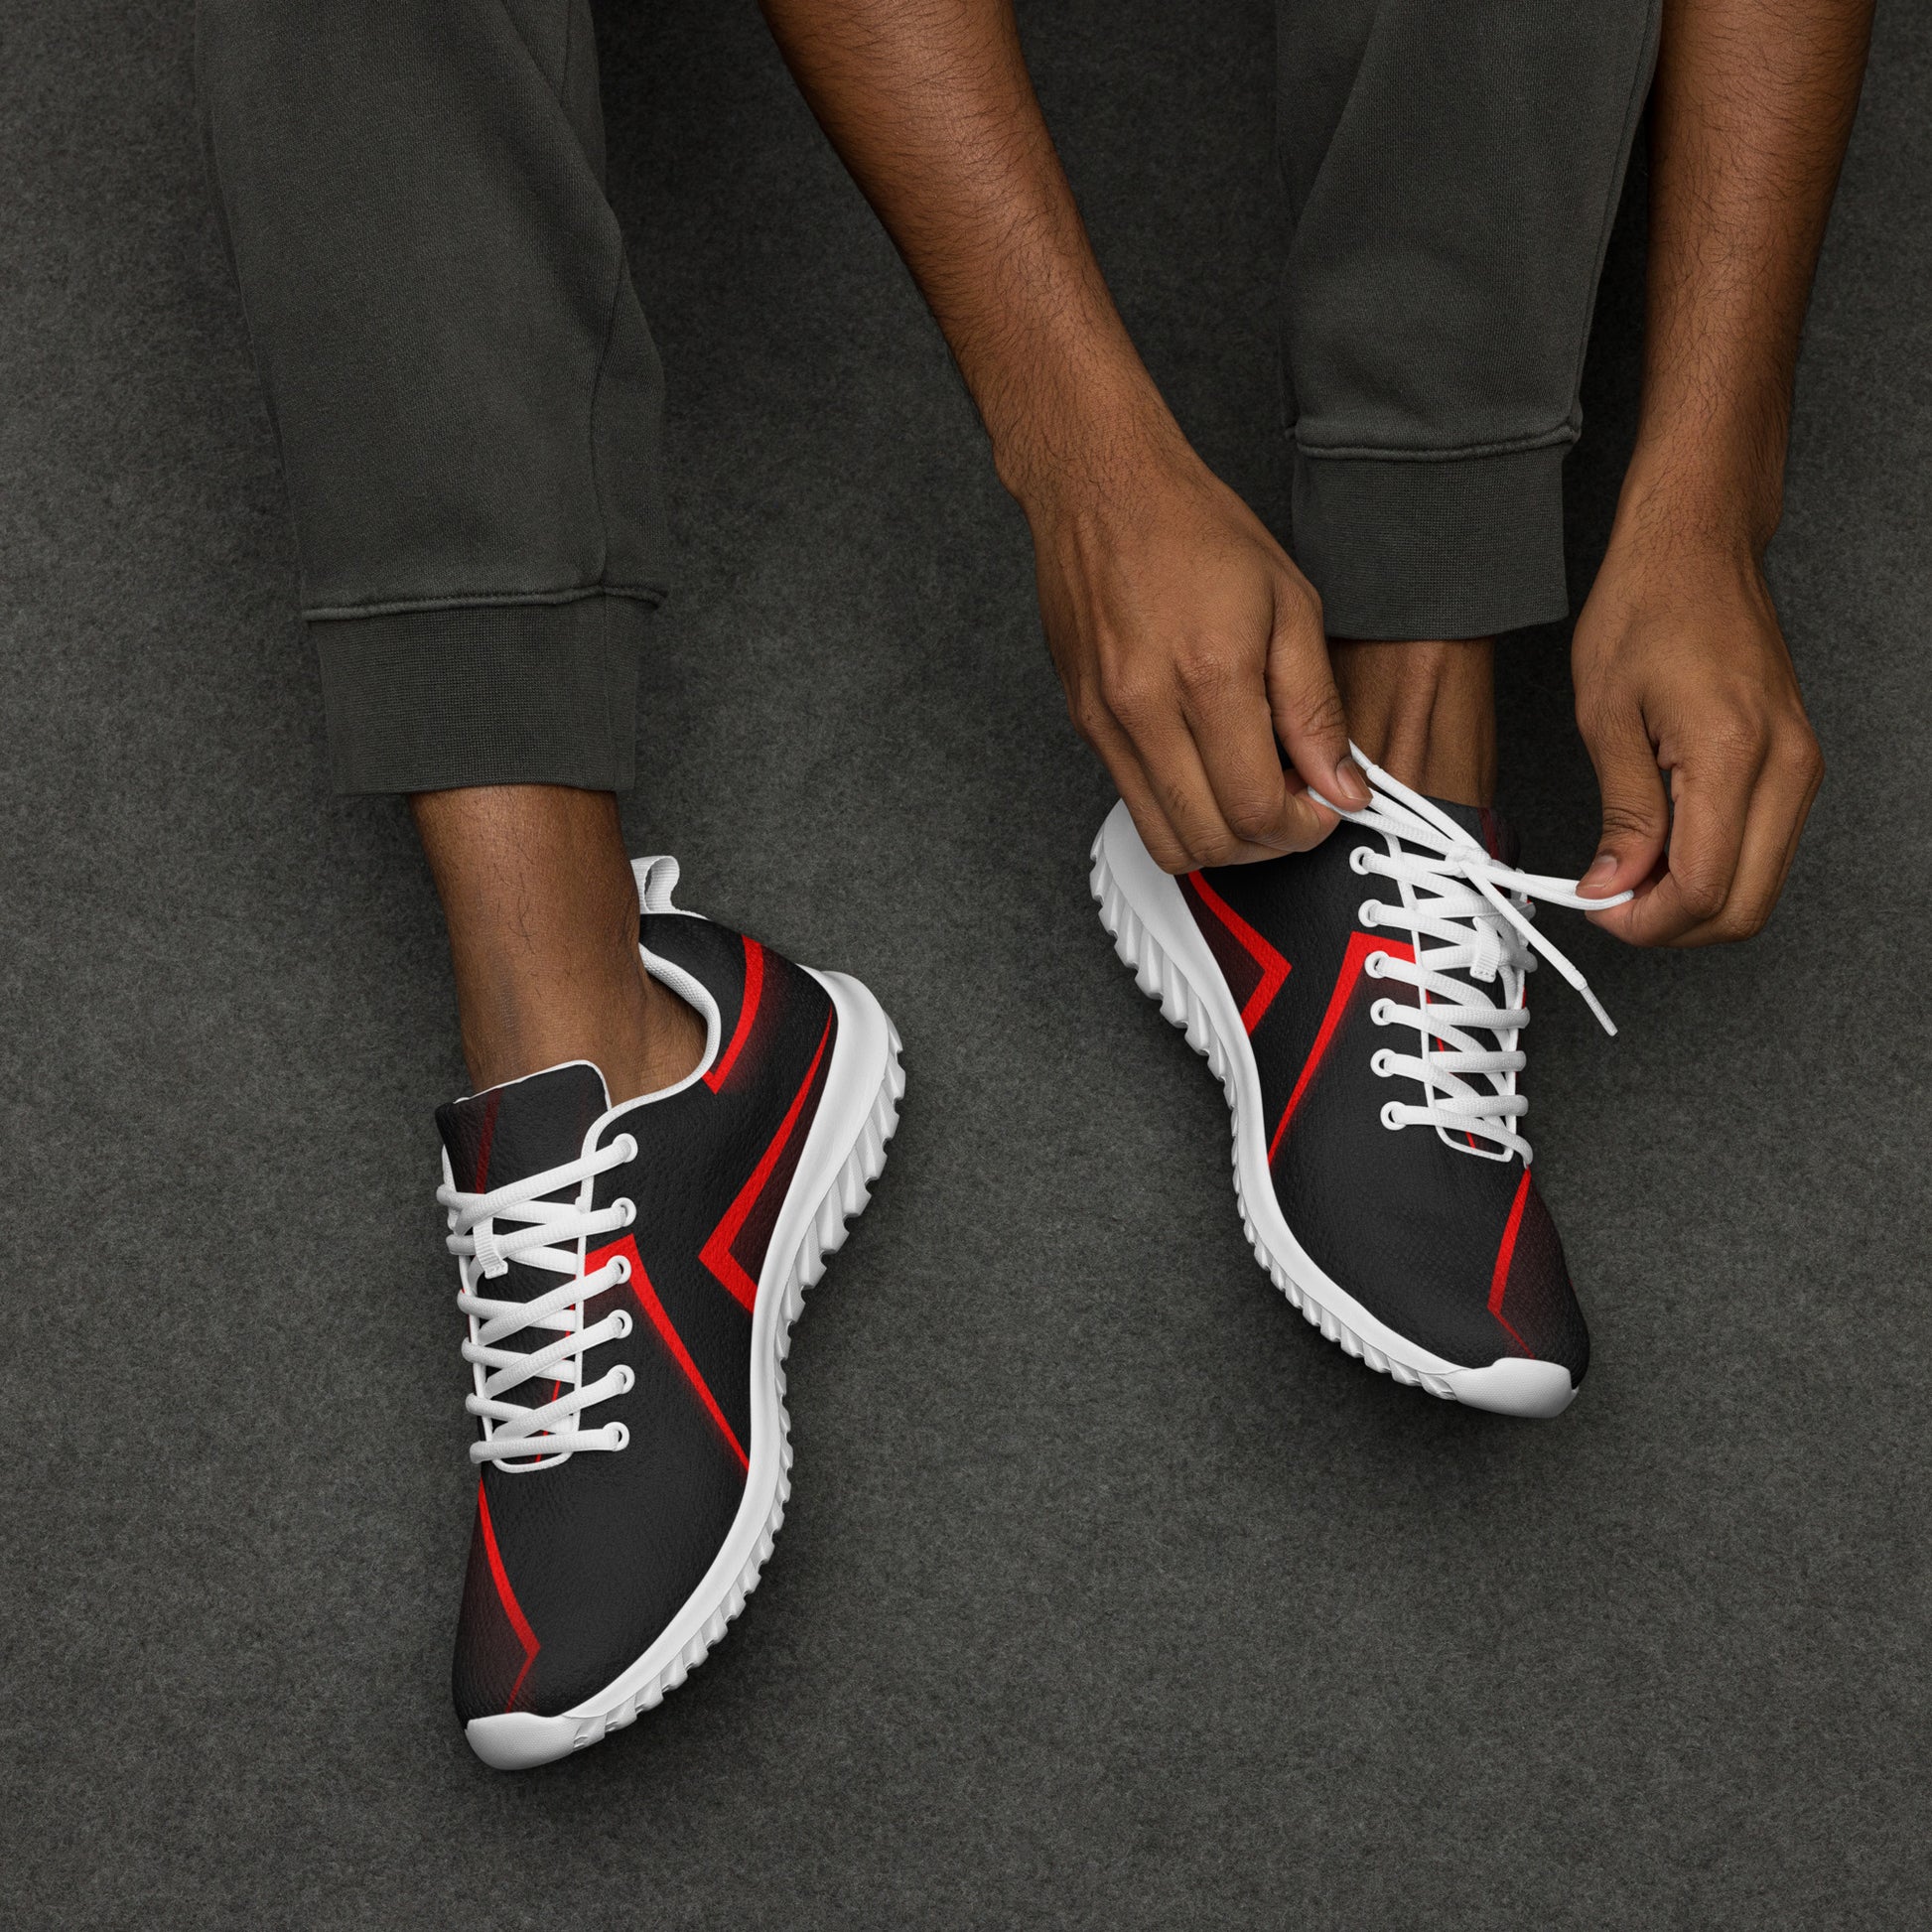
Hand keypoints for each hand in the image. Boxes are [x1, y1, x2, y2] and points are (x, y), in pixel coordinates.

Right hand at [1015, 404, 1367, 871]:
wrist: (1100, 488)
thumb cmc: (1195, 530)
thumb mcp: (1290, 605)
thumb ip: (1316, 709)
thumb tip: (1342, 787)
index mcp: (1210, 677)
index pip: (1258, 809)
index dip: (1304, 826)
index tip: (1325, 804)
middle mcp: (1146, 710)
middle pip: (1211, 842)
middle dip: (1267, 843)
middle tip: (1295, 805)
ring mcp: (1106, 723)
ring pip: (1165, 840)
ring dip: (1220, 841)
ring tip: (1251, 795)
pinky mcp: (1084, 723)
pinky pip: (1133, 803)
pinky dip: (1180, 809)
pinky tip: (1209, 769)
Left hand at [1572, 504, 1822, 945]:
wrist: (1698, 545)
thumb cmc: (1646, 607)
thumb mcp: (1606, 716)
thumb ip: (1622, 813)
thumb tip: (1615, 885)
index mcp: (1735, 754)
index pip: (1705, 889)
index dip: (1646, 920)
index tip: (1596, 908)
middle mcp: (1787, 766)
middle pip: (1746, 906)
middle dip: (1673, 924)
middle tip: (1610, 901)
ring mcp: (1801, 764)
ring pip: (1761, 885)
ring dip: (1693, 899)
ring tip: (1628, 870)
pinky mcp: (1796, 761)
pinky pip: (1764, 845)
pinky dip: (1714, 865)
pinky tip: (1662, 845)